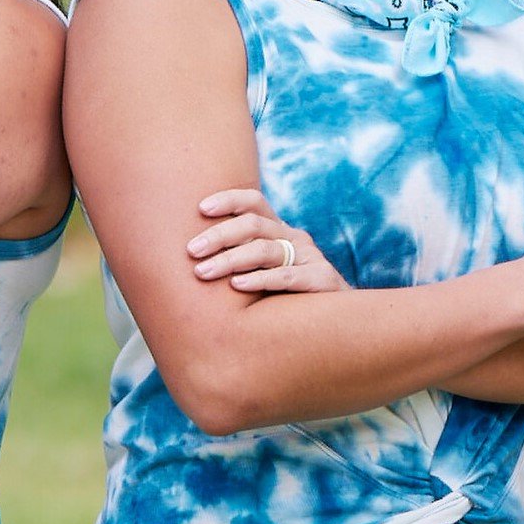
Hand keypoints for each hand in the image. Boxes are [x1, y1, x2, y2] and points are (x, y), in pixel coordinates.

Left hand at [186, 189, 350, 293]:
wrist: (335, 324)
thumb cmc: (286, 298)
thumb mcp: (262, 271)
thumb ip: (236, 260)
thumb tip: (189, 258)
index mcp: (278, 230)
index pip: (254, 202)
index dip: (228, 200)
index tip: (200, 208)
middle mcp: (294, 238)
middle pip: (253, 224)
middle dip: (218, 235)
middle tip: (191, 250)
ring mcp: (309, 257)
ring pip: (265, 249)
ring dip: (230, 259)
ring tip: (203, 272)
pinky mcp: (321, 280)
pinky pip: (286, 277)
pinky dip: (259, 279)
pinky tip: (236, 285)